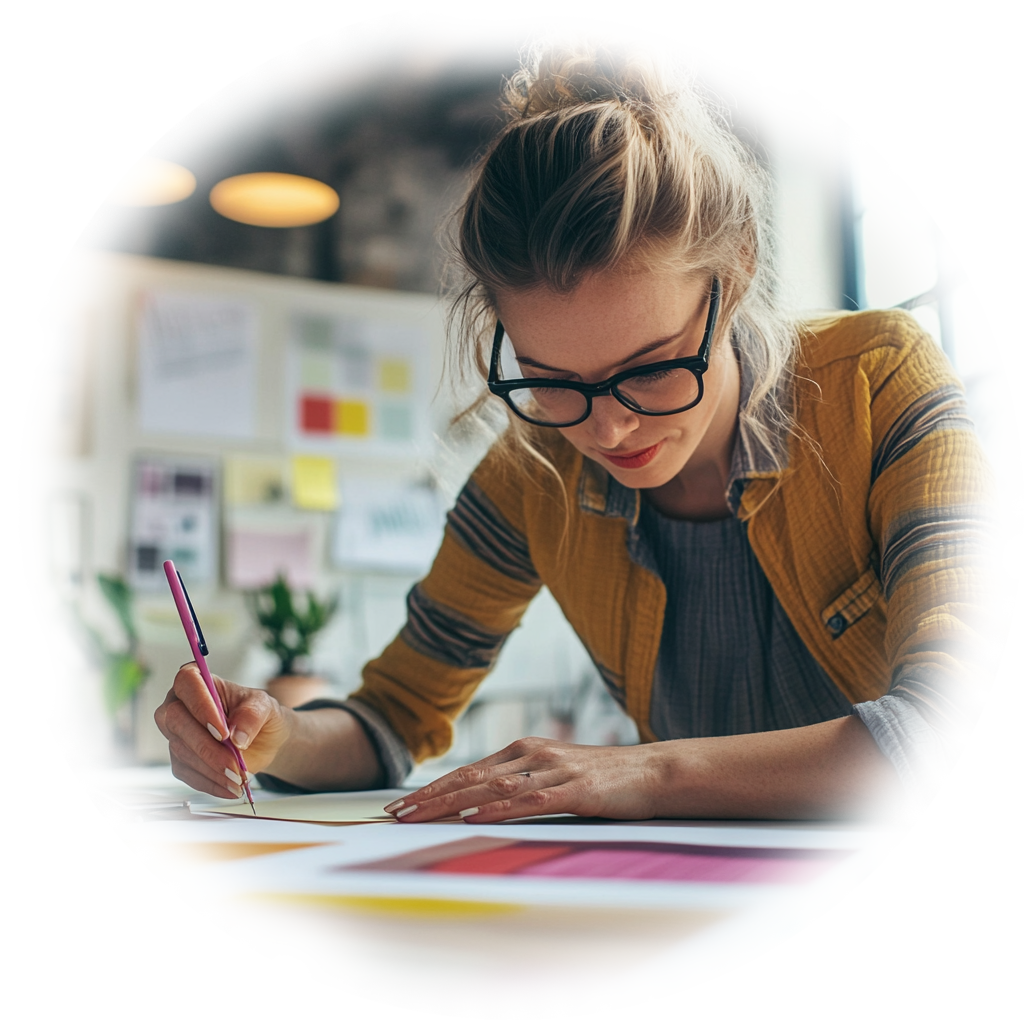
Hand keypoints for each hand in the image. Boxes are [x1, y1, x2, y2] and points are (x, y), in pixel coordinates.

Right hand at [154, 662, 292, 799]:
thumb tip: (236, 735)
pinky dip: (209, 782)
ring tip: (238, 778)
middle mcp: (179, 704)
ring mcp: (176, 732)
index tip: (222, 730)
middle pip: (177, 721)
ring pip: (182, 750)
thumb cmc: (259, 714)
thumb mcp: (265, 706)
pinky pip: (186, 772)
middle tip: (234, 763)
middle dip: (207, 746)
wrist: (264, 739)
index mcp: (197, 679)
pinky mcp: (179, 758)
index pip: (187, 683)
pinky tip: (228, 787)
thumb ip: (252, 715)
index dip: (201, 707)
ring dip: (212, 768)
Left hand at [385, 737, 668, 822]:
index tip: (401, 805)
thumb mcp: (555, 775)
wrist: (654, 770)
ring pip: (491, 789)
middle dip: (428, 796)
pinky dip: (497, 811)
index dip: (432, 788)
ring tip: (418, 817)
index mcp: (524, 750)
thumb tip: (479, 807)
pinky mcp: (575, 790)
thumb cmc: (603, 778)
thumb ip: (521, 785)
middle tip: (394, 813)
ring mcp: (553, 771)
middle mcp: (532, 755)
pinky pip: (529, 801)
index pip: (467, 771)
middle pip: (469, 777)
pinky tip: (474, 818)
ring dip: (449, 804)